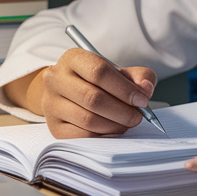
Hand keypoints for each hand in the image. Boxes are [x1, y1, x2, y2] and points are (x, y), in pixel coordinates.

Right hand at [17, 49, 155, 137]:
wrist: (70, 94)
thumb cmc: (100, 82)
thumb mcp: (119, 72)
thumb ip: (137, 76)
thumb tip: (145, 89)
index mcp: (73, 59)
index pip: (99, 72)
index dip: (124, 88)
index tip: (142, 100)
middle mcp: (56, 79)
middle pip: (92, 98)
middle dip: (122, 111)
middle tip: (137, 117)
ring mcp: (51, 103)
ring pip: (87, 119)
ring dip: (114, 125)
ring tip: (126, 124)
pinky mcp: (54, 126)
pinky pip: (82, 136)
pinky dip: (103, 136)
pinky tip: (112, 131)